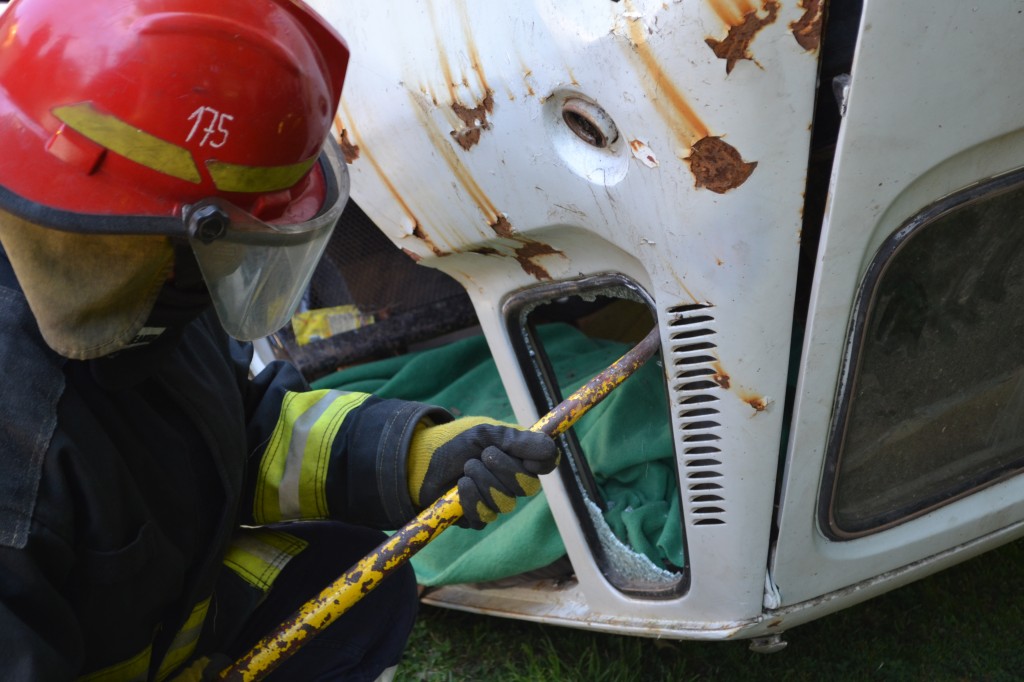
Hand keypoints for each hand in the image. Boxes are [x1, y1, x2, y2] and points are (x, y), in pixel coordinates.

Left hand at [407, 417, 558, 528]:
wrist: (423, 460)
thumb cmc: (457, 443)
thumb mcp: (486, 434)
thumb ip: (516, 440)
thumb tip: (549, 447)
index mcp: (519, 457)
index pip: (546, 463)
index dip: (543, 461)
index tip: (529, 457)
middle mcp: (512, 482)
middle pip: (529, 486)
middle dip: (506, 469)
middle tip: (485, 455)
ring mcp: (496, 502)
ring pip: (506, 502)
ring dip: (484, 480)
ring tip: (467, 467)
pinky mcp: (477, 518)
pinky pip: (485, 515)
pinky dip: (472, 497)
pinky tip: (461, 485)